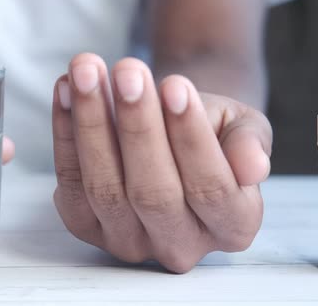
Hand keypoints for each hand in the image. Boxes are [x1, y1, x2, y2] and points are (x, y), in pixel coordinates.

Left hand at [52, 53, 271, 272]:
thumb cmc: (210, 129)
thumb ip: (250, 143)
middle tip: (128, 71)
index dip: (190, 136)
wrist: (172, 131)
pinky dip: (63, 133)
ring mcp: (128, 242)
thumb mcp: (241, 126)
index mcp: (231, 226)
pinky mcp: (86, 227)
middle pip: (153, 193)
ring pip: (104, 189)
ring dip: (92, 124)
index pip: (211, 188)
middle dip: (137, 126)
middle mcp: (180, 246)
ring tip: (86, 71)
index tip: (175, 84)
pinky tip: (65, 89)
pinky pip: (69, 183)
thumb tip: (253, 167)